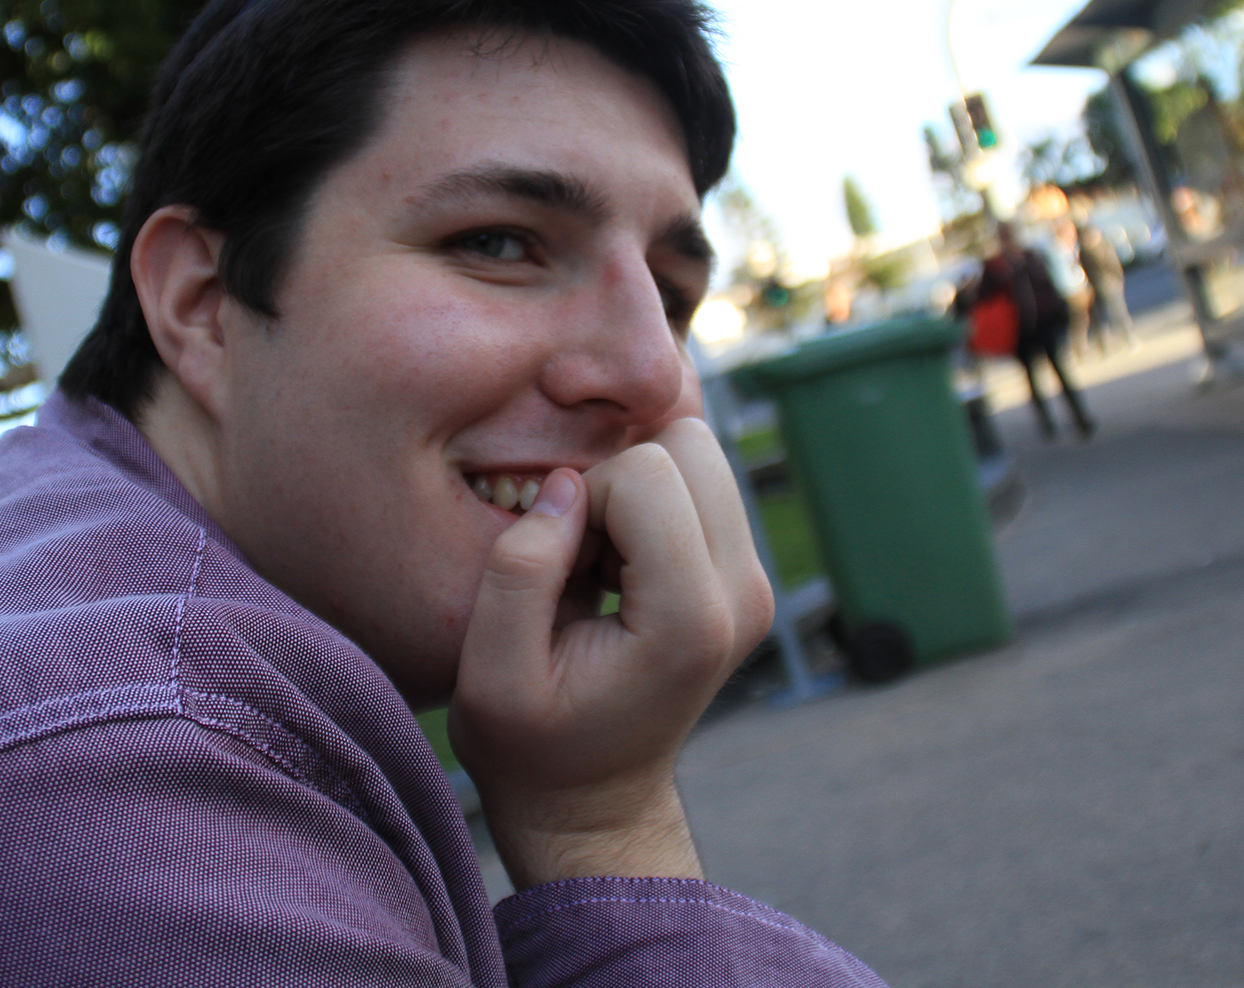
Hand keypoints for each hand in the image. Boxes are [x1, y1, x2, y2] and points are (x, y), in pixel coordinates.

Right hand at [447, 418, 774, 889]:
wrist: (591, 800)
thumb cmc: (530, 747)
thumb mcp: (489, 676)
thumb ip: (520, 570)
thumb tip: (565, 484)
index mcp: (689, 622)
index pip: (646, 472)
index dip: (582, 496)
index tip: (558, 561)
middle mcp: (743, 594)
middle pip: (690, 442)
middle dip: (619, 475)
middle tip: (581, 552)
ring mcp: (753, 583)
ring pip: (700, 450)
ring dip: (637, 486)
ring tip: (598, 561)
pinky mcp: (744, 573)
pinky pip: (701, 480)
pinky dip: (652, 501)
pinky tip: (618, 563)